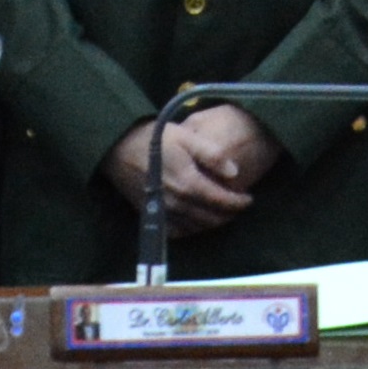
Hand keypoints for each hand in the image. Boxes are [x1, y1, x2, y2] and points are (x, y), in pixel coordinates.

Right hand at [107, 107, 271, 231]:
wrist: (118, 146)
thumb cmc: (154, 138)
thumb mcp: (186, 137)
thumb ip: (212, 155)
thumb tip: (235, 173)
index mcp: (188, 183)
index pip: (222, 201)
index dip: (239, 202)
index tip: (249, 199)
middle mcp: (177, 202)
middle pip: (211, 218)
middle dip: (229, 214)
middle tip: (239, 207)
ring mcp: (163, 211)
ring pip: (195, 227)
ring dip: (212, 223)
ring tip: (222, 213)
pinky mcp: (150, 214)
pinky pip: (175, 232)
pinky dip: (190, 230)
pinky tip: (196, 222)